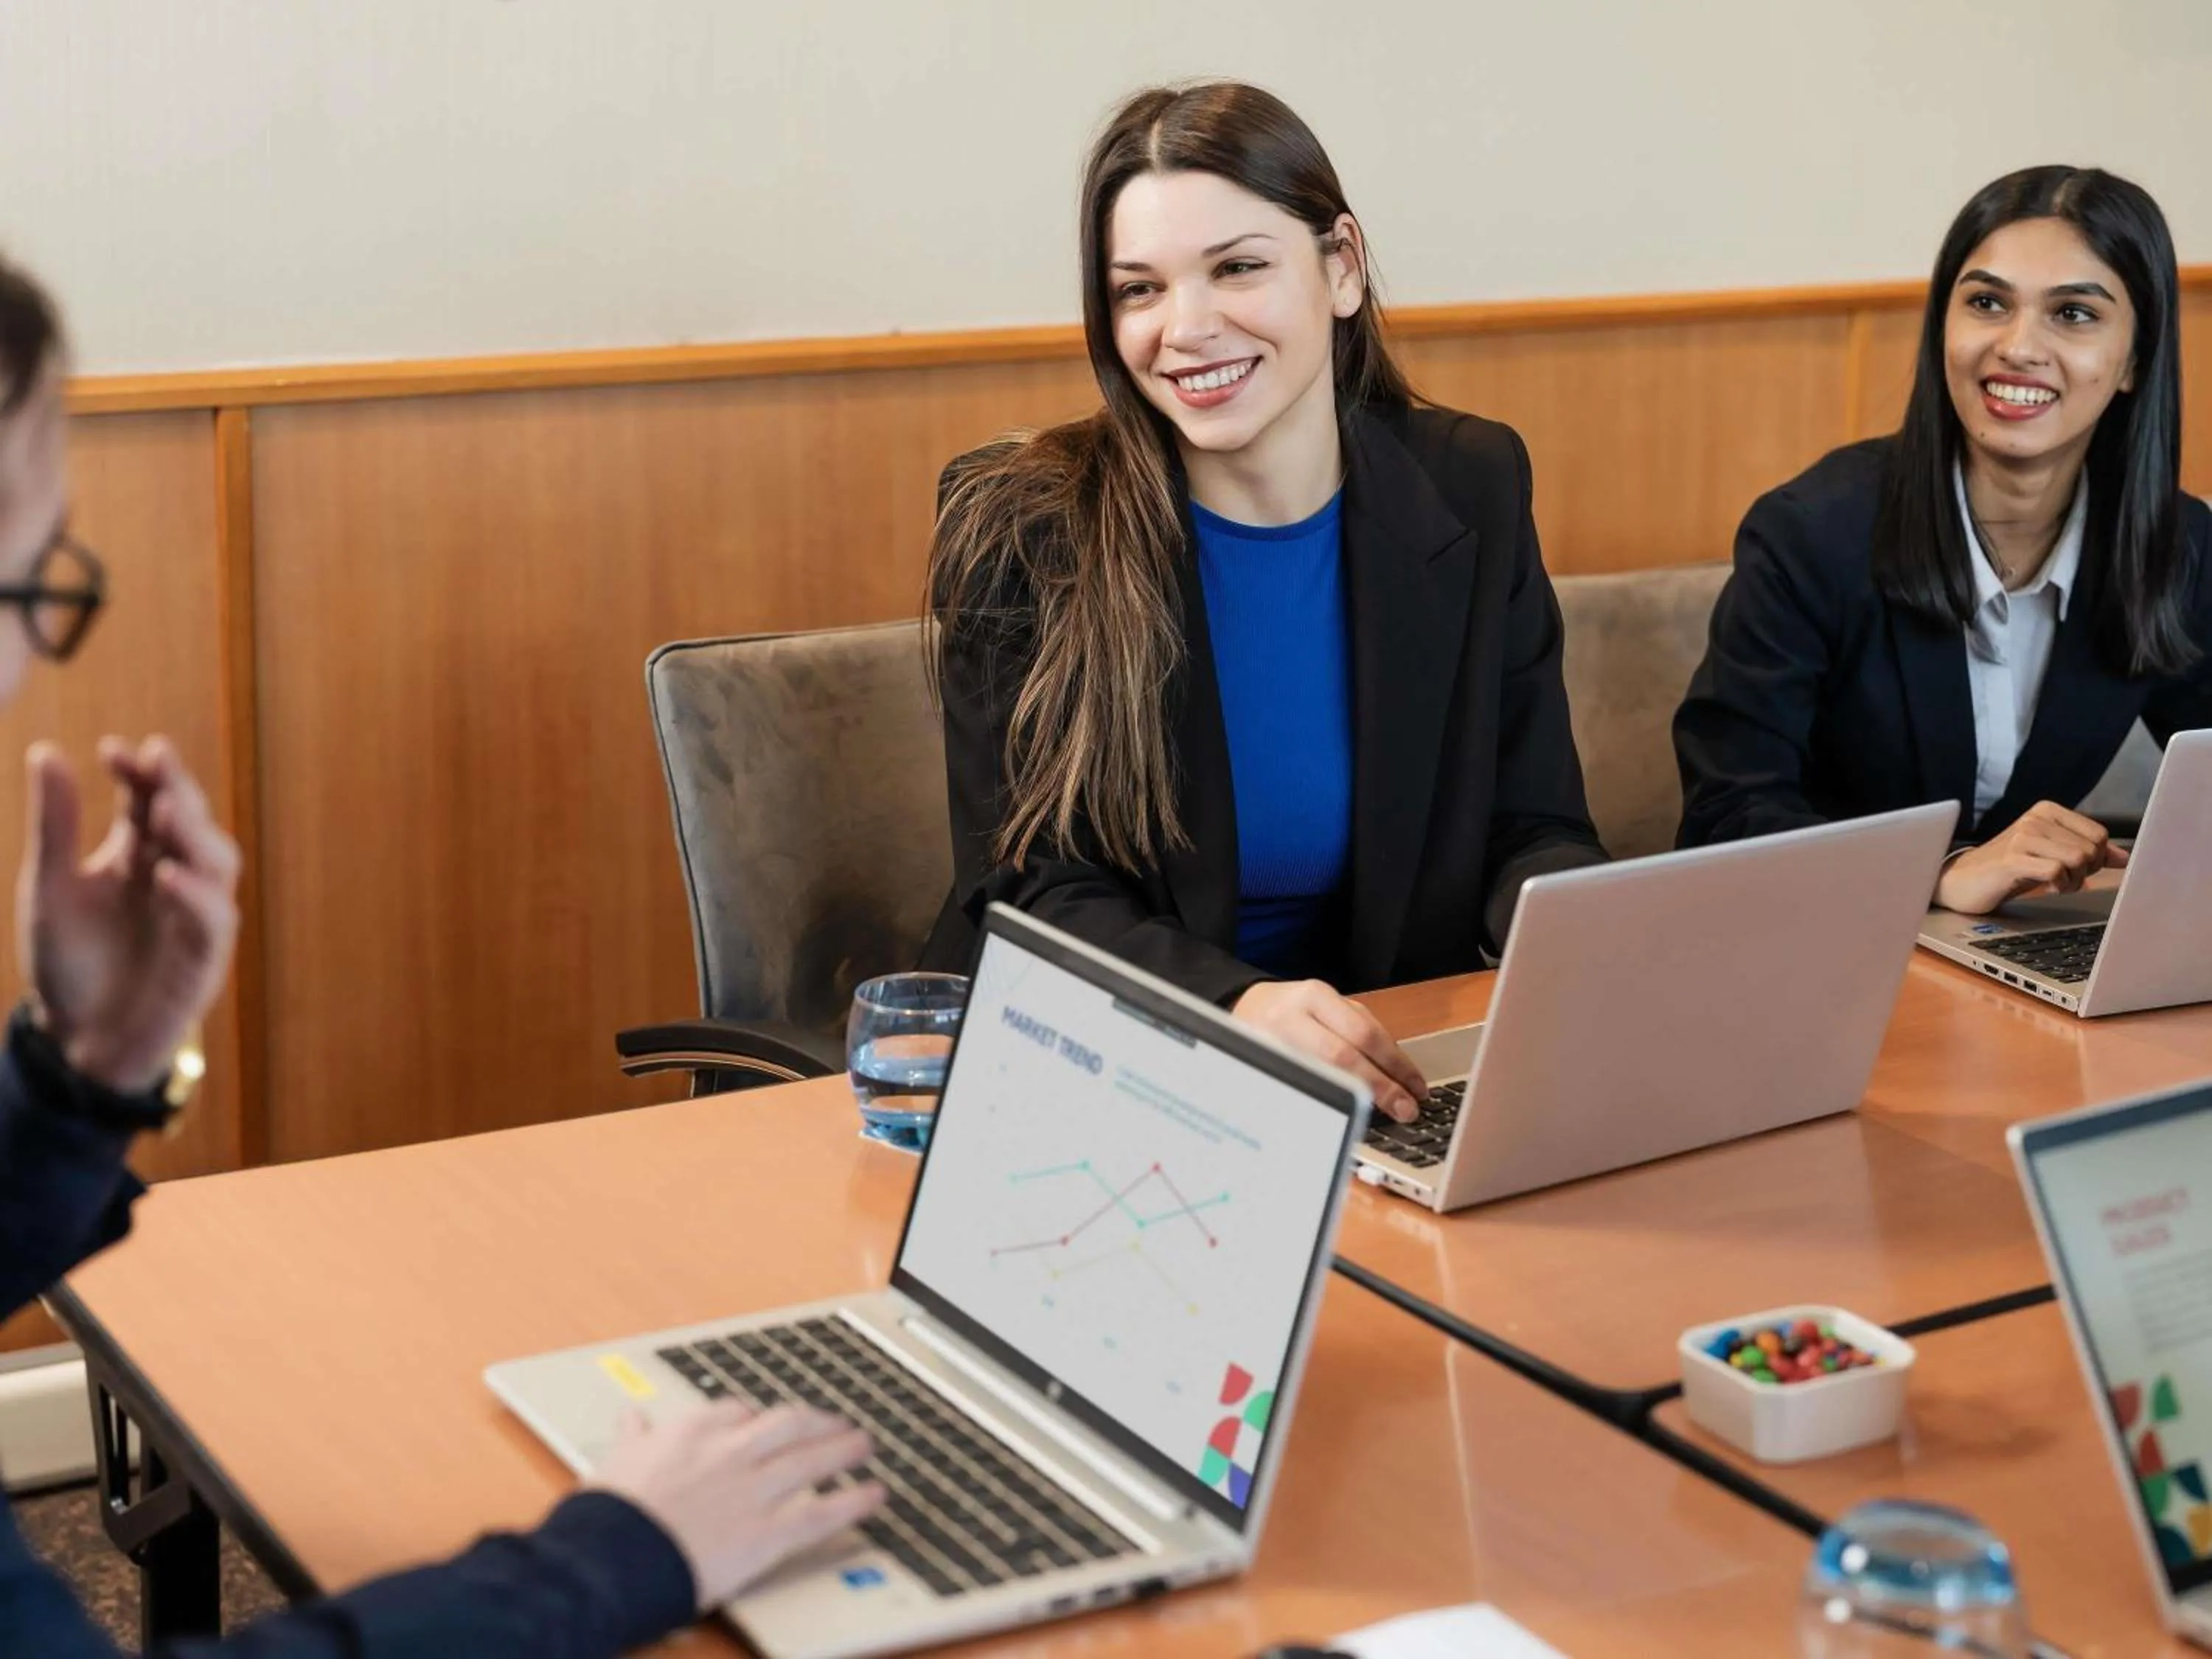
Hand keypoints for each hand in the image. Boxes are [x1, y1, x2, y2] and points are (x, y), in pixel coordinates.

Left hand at [15, 738, 240, 1092]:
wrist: (78, 1039)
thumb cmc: (68, 962)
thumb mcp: (49, 887)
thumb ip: (54, 824)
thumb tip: (46, 749)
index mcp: (137, 855)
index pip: (148, 800)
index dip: (140, 773)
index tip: (117, 750)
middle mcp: (174, 877)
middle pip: (191, 822)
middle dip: (179, 790)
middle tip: (158, 764)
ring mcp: (193, 915)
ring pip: (217, 862)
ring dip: (196, 834)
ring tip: (167, 809)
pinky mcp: (204, 957)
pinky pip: (213, 919)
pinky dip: (195, 895)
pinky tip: (167, 875)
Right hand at [592, 1402, 885, 1609]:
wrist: (611, 1558)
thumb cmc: (607, 1516)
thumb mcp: (613, 1463)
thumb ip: (632, 1439)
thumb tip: (631, 1418)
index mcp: (692, 1433)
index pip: (737, 1412)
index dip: (759, 1416)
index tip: (770, 1421)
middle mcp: (730, 1453)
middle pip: (787, 1424)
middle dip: (816, 1421)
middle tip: (835, 1422)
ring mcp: (752, 1491)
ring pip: (811, 1459)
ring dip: (843, 1449)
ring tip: (865, 1445)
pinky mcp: (766, 1533)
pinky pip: (819, 1513)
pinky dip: (852, 1502)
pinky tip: (874, 1495)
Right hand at [1231, 979, 1425, 1121]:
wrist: (1245, 1008)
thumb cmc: (1296, 1012)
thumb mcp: (1327, 1007)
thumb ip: (1359, 1031)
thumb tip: (1399, 1073)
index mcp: (1315, 996)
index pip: (1365, 1033)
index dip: (1396, 1065)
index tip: (1417, 1089)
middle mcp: (1291, 1017)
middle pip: (1343, 1056)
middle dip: (1381, 1087)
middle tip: (1405, 1110)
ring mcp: (1271, 1043)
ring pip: (1321, 1075)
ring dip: (1357, 1098)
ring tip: (1381, 1113)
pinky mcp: (1260, 1066)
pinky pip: (1301, 1088)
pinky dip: (1327, 1102)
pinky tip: (1344, 1112)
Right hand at [1934, 799, 2128, 915]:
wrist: (1962, 880)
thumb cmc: (2010, 867)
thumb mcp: (2051, 854)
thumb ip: (2087, 852)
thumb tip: (2124, 857)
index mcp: (2047, 810)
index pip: (2098, 834)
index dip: (2096, 858)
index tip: (2076, 869)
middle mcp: (2035, 818)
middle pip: (2090, 849)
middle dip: (2085, 872)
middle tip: (2063, 880)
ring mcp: (2022, 836)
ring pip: (2077, 859)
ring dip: (2073, 881)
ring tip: (2054, 884)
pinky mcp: (2011, 859)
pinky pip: (2056, 872)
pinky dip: (2058, 886)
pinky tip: (2043, 887)